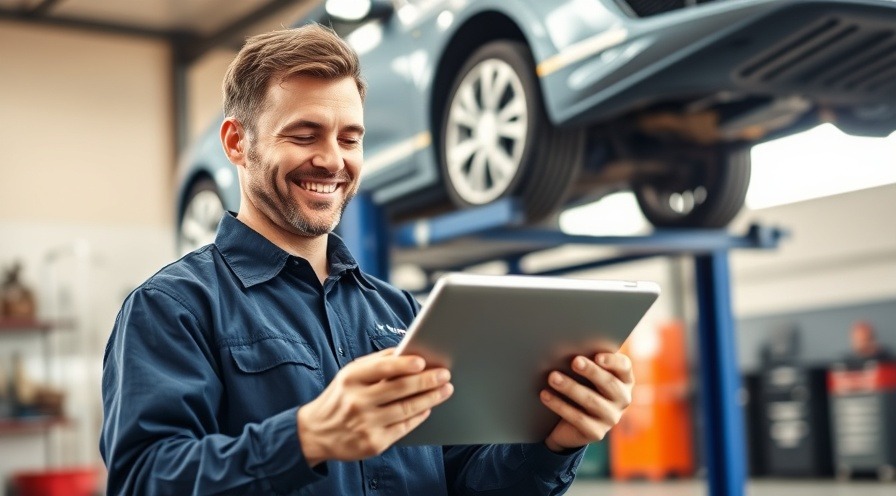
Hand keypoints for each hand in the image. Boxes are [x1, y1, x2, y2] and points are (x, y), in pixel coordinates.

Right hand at [297, 348, 452, 466]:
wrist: (315, 433)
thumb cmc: (339, 398)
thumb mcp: (348, 375)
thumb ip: (376, 363)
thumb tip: (407, 352)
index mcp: (350, 379)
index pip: (381, 368)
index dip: (404, 364)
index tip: (423, 361)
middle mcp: (357, 401)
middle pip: (399, 389)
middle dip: (426, 381)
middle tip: (444, 374)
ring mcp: (365, 424)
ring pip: (405, 409)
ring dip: (430, 399)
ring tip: (445, 390)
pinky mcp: (373, 443)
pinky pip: (403, 428)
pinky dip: (419, 417)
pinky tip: (428, 408)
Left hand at [540, 352, 633, 452]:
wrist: (569, 425)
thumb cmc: (580, 388)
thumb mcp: (585, 376)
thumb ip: (585, 363)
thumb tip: (568, 348)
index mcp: (624, 380)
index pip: (624, 367)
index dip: (613, 361)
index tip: (597, 356)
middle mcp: (622, 399)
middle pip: (609, 383)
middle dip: (591, 371)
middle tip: (574, 361)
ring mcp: (611, 418)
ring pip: (591, 401)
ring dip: (571, 387)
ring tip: (552, 377)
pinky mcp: (596, 433)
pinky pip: (577, 418)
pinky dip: (559, 405)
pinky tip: (545, 395)